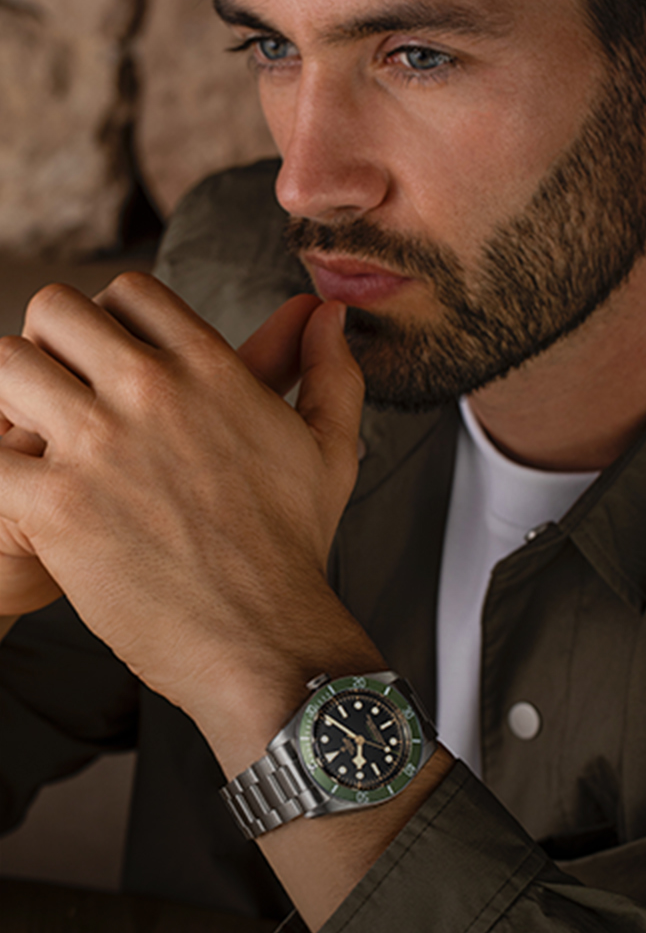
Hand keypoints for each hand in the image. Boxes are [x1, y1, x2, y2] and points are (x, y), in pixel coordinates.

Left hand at [0, 275, 376, 761]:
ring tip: (28, 441)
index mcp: (209, 368)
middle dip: (49, 346)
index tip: (111, 369)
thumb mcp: (328, 450)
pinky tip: (20, 496)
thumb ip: (327, 373)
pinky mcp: (57, 505)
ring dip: (9, 397)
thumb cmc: (293, 551)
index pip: (129, 292)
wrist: (265, 639)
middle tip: (59, 398)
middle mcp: (150, 391)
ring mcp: (98, 445)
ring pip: (6, 364)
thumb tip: (328, 315)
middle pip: (56, 310)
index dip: (112, 323)